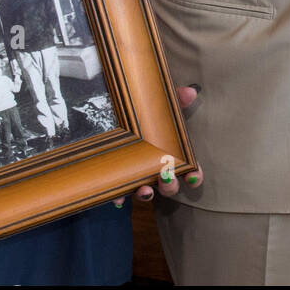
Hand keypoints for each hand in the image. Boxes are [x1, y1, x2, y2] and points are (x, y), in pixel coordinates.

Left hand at [117, 85, 203, 206]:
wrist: (96, 115)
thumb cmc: (137, 113)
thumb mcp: (155, 104)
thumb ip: (173, 99)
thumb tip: (191, 92)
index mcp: (167, 151)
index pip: (186, 167)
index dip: (193, 175)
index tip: (192, 177)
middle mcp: (153, 167)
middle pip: (168, 184)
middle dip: (170, 185)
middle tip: (165, 176)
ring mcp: (135, 174)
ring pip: (145, 192)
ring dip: (147, 193)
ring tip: (145, 189)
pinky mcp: (115, 178)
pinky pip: (117, 193)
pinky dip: (118, 196)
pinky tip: (117, 198)